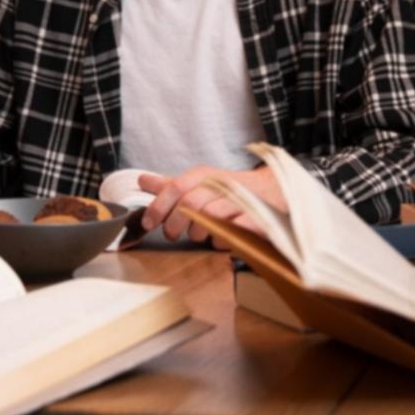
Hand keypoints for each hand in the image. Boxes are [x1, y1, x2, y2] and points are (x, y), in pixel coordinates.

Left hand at [139, 167, 280, 244]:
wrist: (273, 189)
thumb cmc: (230, 190)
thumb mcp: (199, 184)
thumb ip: (171, 185)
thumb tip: (142, 181)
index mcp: (205, 175)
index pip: (176, 187)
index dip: (159, 206)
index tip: (148, 224)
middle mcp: (221, 184)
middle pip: (190, 204)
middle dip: (177, 224)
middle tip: (174, 234)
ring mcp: (241, 200)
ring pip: (211, 217)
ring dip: (201, 233)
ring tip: (202, 236)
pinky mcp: (257, 217)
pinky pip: (235, 230)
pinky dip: (224, 238)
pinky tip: (221, 239)